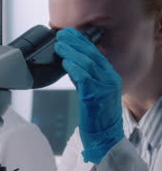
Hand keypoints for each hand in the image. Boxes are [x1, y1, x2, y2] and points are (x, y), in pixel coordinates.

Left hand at [54, 27, 123, 162]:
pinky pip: (85, 79)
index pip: (96, 53)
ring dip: (72, 53)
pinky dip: (74, 68)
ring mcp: (105, 88)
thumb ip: (84, 77)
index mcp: (110, 76)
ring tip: (60, 46)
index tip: (69, 33)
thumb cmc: (97, 116)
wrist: (105, 138)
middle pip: (92, 55)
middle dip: (75, 42)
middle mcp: (110, 80)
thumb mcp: (92, 91)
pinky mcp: (96, 97)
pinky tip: (65, 62)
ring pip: (88, 64)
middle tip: (62, 35)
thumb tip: (70, 62)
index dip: (82, 41)